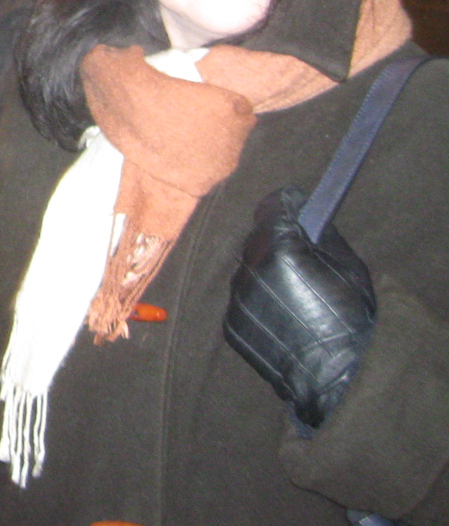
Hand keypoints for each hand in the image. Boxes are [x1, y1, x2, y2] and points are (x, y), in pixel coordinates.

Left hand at [224, 186, 375, 430]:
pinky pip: (243, 300)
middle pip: (257, 239)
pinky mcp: (231, 324)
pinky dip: (258, 302)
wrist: (335, 377)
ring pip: (247, 271)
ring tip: (293, 295)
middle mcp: (252, 269)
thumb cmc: (350, 319)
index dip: (285, 205)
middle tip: (298, 254)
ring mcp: (238, 298)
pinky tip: (282, 317)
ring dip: (264, 273)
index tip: (294, 206)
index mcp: (282, 249)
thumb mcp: (349, 267)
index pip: (272, 208)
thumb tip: (304, 212)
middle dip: (275, 241)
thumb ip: (321, 235)